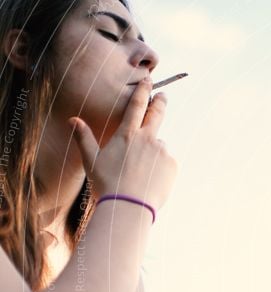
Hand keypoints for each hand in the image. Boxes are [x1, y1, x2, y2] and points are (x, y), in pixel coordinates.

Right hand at [69, 78, 176, 212]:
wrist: (129, 206)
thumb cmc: (107, 184)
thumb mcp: (91, 160)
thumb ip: (84, 138)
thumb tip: (72, 120)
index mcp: (127, 135)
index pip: (136, 106)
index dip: (143, 91)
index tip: (148, 81)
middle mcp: (147, 139)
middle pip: (157, 114)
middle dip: (160, 102)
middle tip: (162, 96)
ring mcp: (162, 151)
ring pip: (158, 146)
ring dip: (152, 153)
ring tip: (140, 173)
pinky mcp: (172, 165)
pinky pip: (166, 162)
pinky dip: (160, 168)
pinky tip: (149, 180)